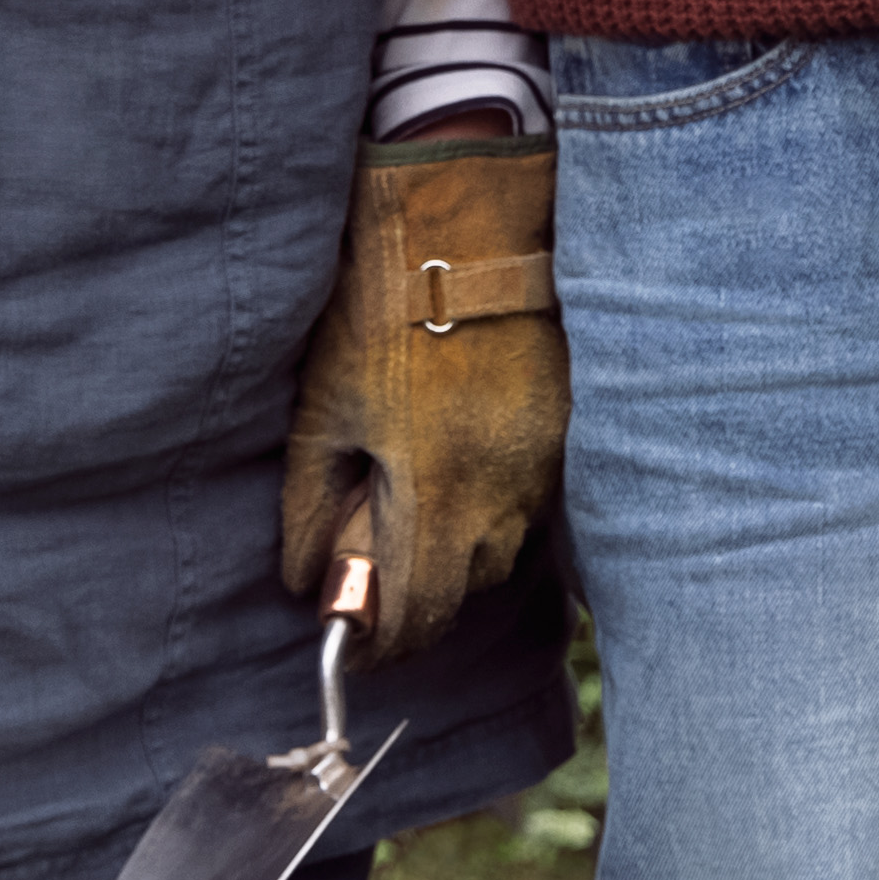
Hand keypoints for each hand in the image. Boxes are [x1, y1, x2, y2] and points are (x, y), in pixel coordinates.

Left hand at [280, 127, 557, 659]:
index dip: (387, 645)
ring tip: (422, 498)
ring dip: (464, 545)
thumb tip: (308, 583)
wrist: (471, 233)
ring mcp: (548, 463)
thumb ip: (311, 510)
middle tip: (378, 561)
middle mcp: (506, 493)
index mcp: (438, 495)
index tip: (360, 646)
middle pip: (468, 587)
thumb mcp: (323, 414)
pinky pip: (532, 497)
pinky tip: (464, 456)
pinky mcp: (570, 430)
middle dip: (424, 591)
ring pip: (506, 543)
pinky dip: (496, 500)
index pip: (422, 616)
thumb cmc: (382, 317)